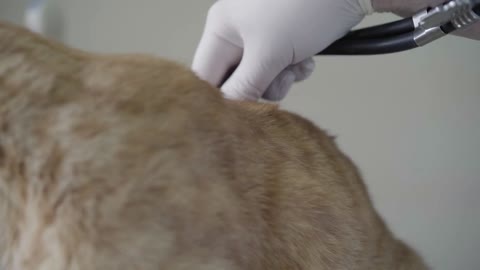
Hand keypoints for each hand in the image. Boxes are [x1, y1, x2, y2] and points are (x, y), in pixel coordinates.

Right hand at [192, 0, 372, 100]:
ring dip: (281, 79)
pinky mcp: (284, 41)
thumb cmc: (304, 8)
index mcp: (221, 28)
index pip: (206, 75)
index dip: (220, 97)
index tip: (237, 114)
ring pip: (260, 78)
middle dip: (259, 86)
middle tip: (277, 78)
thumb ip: (245, 86)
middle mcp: (237, 31)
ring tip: (296, 64)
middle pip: (235, 79)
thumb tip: (230, 112)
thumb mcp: (269, 53)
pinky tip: (307, 58)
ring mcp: (261, 36)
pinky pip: (279, 69)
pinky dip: (294, 69)